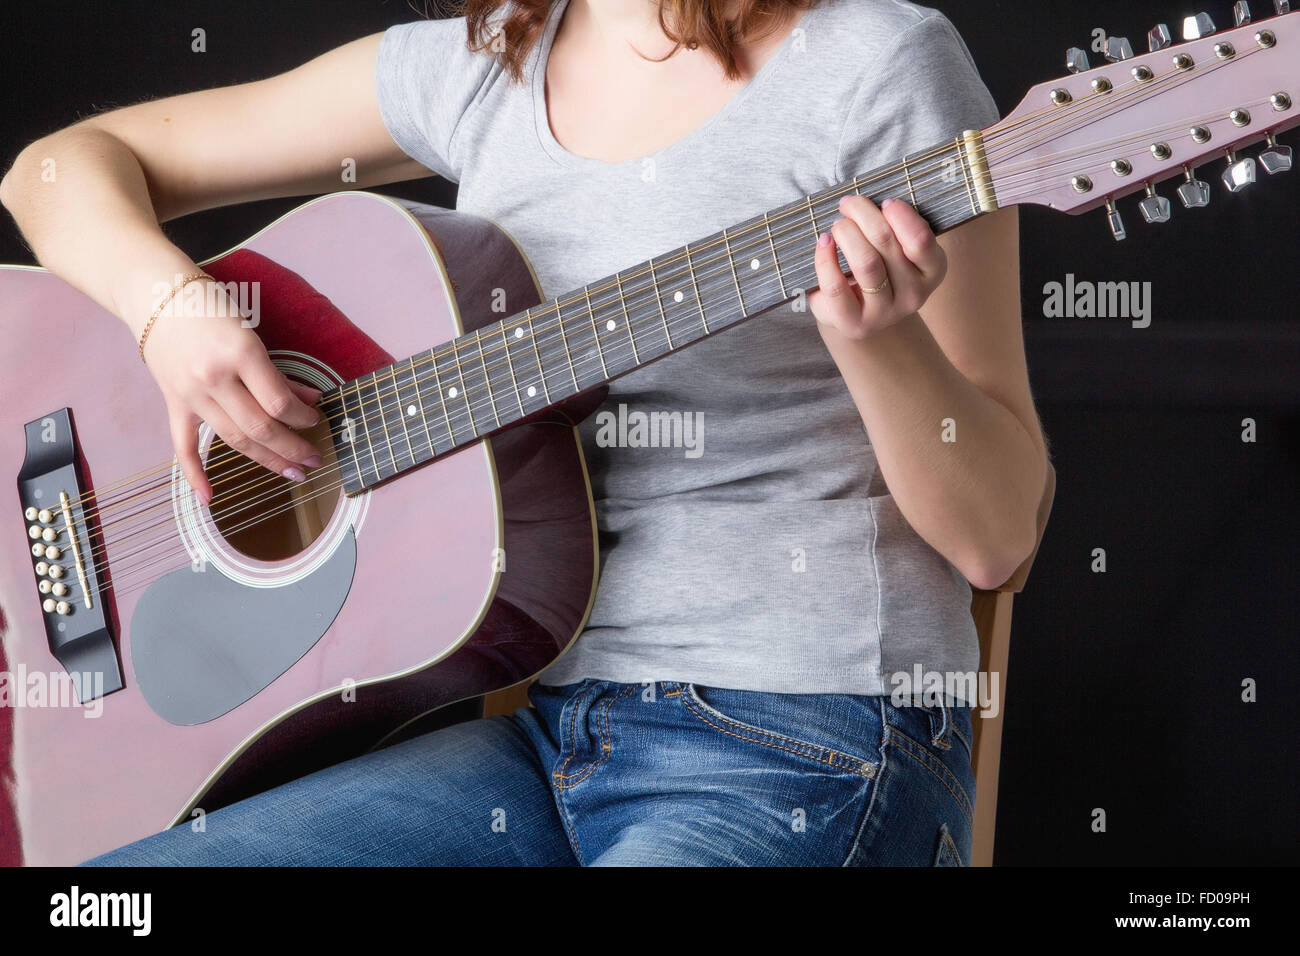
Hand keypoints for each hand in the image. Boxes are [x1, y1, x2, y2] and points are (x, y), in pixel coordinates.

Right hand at [142, 282, 321, 504]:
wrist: (156, 296)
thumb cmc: (211, 308)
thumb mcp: (252, 334)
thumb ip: (278, 373)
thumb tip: (310, 402)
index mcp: (240, 354)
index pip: (279, 403)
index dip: (304, 419)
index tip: (317, 421)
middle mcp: (214, 378)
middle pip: (260, 428)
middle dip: (292, 448)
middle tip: (314, 460)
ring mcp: (191, 394)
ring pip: (233, 440)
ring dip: (267, 460)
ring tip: (292, 472)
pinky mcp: (174, 403)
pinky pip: (183, 445)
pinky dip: (195, 473)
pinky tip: (210, 497)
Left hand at [808, 195, 947, 339]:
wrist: (859, 312)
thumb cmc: (880, 268)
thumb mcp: (898, 248)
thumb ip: (895, 227)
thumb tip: (872, 202)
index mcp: (932, 271)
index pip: (920, 240)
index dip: (900, 215)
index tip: (885, 202)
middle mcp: (913, 296)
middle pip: (886, 243)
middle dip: (863, 213)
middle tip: (848, 203)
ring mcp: (883, 314)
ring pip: (865, 262)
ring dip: (846, 232)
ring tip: (838, 224)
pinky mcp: (853, 323)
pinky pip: (835, 285)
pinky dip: (825, 257)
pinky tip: (824, 242)